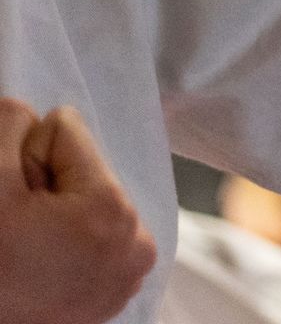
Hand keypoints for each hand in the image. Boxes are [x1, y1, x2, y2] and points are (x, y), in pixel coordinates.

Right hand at [0, 102, 156, 323]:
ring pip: (89, 202)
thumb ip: (12, 124)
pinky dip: (69, 244)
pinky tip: (42, 269)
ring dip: (56, 216)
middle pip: (83, 171)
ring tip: (28, 253)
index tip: (16, 197)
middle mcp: (137, 242)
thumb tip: (38, 114)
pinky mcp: (115, 297)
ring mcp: (129, 276)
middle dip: (45, 190)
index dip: (27, 160)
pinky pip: (97, 237)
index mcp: (111, 208)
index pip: (65, 133)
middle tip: (19, 230)